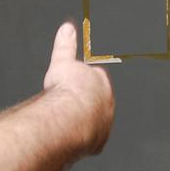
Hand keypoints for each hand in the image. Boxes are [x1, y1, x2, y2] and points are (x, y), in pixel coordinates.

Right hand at [42, 22, 113, 154]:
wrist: (68, 118)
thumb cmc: (66, 92)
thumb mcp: (63, 62)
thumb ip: (65, 46)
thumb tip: (67, 29)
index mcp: (100, 82)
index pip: (96, 78)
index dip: (84, 81)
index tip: (75, 84)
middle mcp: (106, 103)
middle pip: (98, 101)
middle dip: (87, 102)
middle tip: (70, 105)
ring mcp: (104, 123)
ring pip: (97, 121)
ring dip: (86, 121)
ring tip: (70, 122)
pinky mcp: (98, 141)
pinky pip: (93, 139)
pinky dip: (85, 138)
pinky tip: (73, 138)